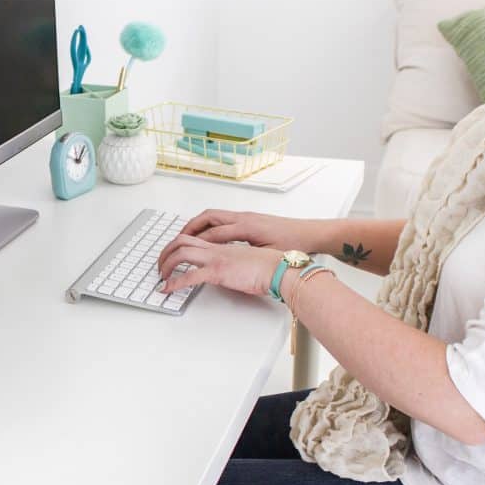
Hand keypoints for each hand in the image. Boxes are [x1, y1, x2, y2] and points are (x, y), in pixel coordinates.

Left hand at [158, 236, 283, 296]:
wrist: (279, 269)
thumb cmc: (268, 268)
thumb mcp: (244, 264)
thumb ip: (232, 266)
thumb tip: (227, 276)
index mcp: (222, 246)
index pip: (193, 238)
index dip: (178, 245)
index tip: (171, 255)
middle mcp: (216, 249)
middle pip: (181, 241)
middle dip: (165, 252)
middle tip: (160, 266)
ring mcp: (215, 259)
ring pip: (181, 253)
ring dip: (166, 265)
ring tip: (160, 277)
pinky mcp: (218, 272)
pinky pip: (189, 276)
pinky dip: (174, 283)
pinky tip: (167, 289)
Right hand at [179, 209, 323, 251]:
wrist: (311, 234)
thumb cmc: (293, 244)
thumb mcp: (268, 256)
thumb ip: (245, 261)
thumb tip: (228, 268)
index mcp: (246, 227)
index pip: (212, 235)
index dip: (195, 245)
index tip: (182, 257)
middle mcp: (242, 218)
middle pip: (206, 219)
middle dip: (187, 230)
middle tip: (174, 243)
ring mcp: (244, 217)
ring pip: (211, 216)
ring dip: (195, 226)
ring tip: (183, 238)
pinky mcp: (247, 219)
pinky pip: (221, 219)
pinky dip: (207, 226)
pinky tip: (204, 236)